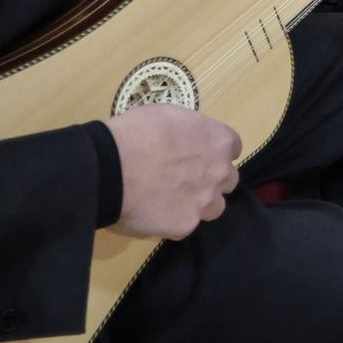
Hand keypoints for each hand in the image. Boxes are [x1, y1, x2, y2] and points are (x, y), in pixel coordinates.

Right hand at [105, 106, 240, 239]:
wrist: (110, 167)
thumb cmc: (136, 132)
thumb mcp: (168, 116)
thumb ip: (188, 133)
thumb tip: (183, 144)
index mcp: (218, 140)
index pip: (232, 147)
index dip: (214, 151)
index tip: (199, 153)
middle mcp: (219, 172)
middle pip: (227, 179)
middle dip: (211, 178)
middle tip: (184, 178)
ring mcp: (204, 201)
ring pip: (214, 207)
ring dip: (199, 203)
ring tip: (172, 200)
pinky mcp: (185, 226)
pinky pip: (185, 225)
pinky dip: (173, 220)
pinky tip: (153, 213)